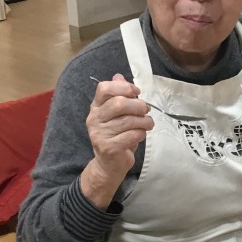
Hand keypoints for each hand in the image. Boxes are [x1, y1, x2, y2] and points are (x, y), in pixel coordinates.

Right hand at [82, 73, 153, 206]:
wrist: (109, 164)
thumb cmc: (116, 135)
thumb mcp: (117, 115)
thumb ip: (118, 96)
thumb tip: (119, 77)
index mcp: (96, 107)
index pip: (104, 88)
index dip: (123, 87)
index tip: (136, 91)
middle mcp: (94, 119)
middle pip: (119, 103)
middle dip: (138, 105)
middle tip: (146, 110)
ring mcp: (99, 134)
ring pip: (129, 120)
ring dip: (144, 121)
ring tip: (148, 124)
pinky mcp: (109, 148)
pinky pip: (132, 135)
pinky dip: (141, 133)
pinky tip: (140, 135)